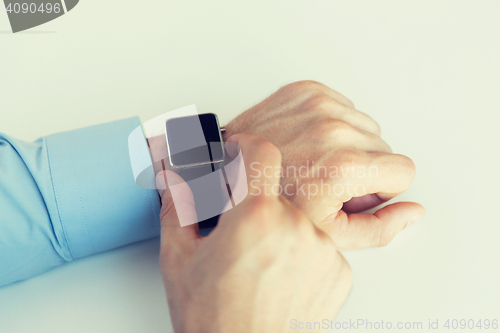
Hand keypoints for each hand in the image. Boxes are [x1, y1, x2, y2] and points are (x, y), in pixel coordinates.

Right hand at [157, 134, 351, 332]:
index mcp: (256, 214)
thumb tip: (174, 179)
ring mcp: (323, 249)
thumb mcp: (179, 259)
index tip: (239, 154)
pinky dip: (300, 254)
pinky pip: (318, 247)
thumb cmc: (214, 321)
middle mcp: (297, 225)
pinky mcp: (339, 272)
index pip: (261, 152)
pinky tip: (279, 278)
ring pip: (297, 220)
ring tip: (258, 264)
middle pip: (276, 192)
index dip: (247, 147)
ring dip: (279, 230)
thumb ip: (178, 207)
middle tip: (236, 233)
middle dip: (254, 205)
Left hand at [224, 80, 424, 249]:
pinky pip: (345, 107)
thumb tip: (413, 211)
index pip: (404, 171)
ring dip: (349, 144)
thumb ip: (379, 227)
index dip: (381, 188)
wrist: (229, 167)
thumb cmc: (271, 201)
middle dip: (365, 167)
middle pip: (385, 148)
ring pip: (366, 127)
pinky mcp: (307, 90)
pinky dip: (334, 124)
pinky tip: (309, 141)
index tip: (354, 192)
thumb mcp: (328, 234)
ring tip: (316, 159)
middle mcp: (335, 129)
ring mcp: (320, 105)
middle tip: (328, 179)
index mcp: (344, 165)